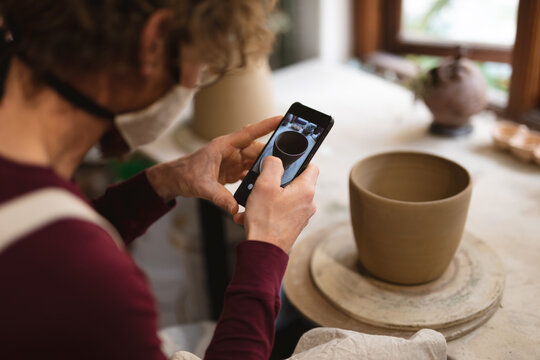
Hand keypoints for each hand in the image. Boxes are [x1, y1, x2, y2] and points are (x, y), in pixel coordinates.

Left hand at [146, 116, 281, 213]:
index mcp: (224, 146)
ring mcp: (233, 160)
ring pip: (255, 161)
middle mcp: (231, 150)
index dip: (266, 125)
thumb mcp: (202, 187)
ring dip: (265, 168)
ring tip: (278, 175)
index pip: (249, 133)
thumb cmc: (185, 175)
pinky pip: (250, 171)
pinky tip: (264, 184)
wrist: (176, 180)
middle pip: (257, 149)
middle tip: (288, 162)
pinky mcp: (233, 170)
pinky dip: (257, 177)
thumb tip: (234, 208)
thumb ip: (219, 197)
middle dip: (271, 155)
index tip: (282, 118)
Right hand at [234, 156, 318, 252]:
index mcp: (306, 190)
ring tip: (251, 202)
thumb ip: (272, 166)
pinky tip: (250, 216)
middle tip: (260, 182)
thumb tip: (274, 160)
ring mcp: (301, 216)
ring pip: (284, 198)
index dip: (299, 161)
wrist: (263, 252)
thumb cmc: (265, 220)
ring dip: (267, 198)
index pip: (312, 166)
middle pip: (295, 182)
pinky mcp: (292, 226)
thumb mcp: (264, 185)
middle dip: (276, 181)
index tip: (284, 162)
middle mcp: (308, 203)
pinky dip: (267, 211)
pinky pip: (280, 212)